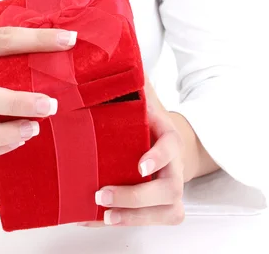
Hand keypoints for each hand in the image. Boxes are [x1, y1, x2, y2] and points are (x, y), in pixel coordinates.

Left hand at [79, 75, 185, 226]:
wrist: (168, 144)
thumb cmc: (150, 120)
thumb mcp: (143, 97)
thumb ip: (133, 78)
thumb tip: (118, 48)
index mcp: (168, 137)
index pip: (170, 147)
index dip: (158, 157)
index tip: (140, 164)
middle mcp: (174, 167)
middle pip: (167, 190)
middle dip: (136, 197)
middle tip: (102, 194)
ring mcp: (170, 191)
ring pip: (164, 213)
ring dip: (133, 217)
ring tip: (102, 215)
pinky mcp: (160, 208)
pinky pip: (151, 222)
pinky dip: (125, 223)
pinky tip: (96, 219)